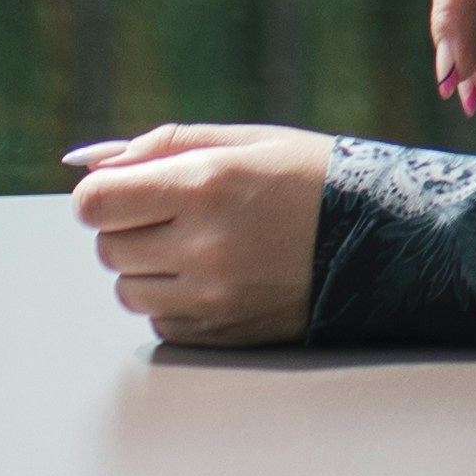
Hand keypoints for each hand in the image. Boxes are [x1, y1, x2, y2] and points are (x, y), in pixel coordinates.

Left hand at [66, 124, 330, 345]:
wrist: (390, 241)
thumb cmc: (313, 178)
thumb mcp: (246, 141)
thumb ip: (160, 145)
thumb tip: (85, 163)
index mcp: (204, 185)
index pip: (94, 203)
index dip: (102, 194)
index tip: (129, 191)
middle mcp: (203, 246)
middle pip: (107, 248)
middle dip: (131, 228)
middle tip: (181, 215)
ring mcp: (212, 298)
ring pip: (128, 291)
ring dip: (150, 268)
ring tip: (204, 247)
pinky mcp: (224, 334)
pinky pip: (161, 323)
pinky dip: (177, 302)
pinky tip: (221, 278)